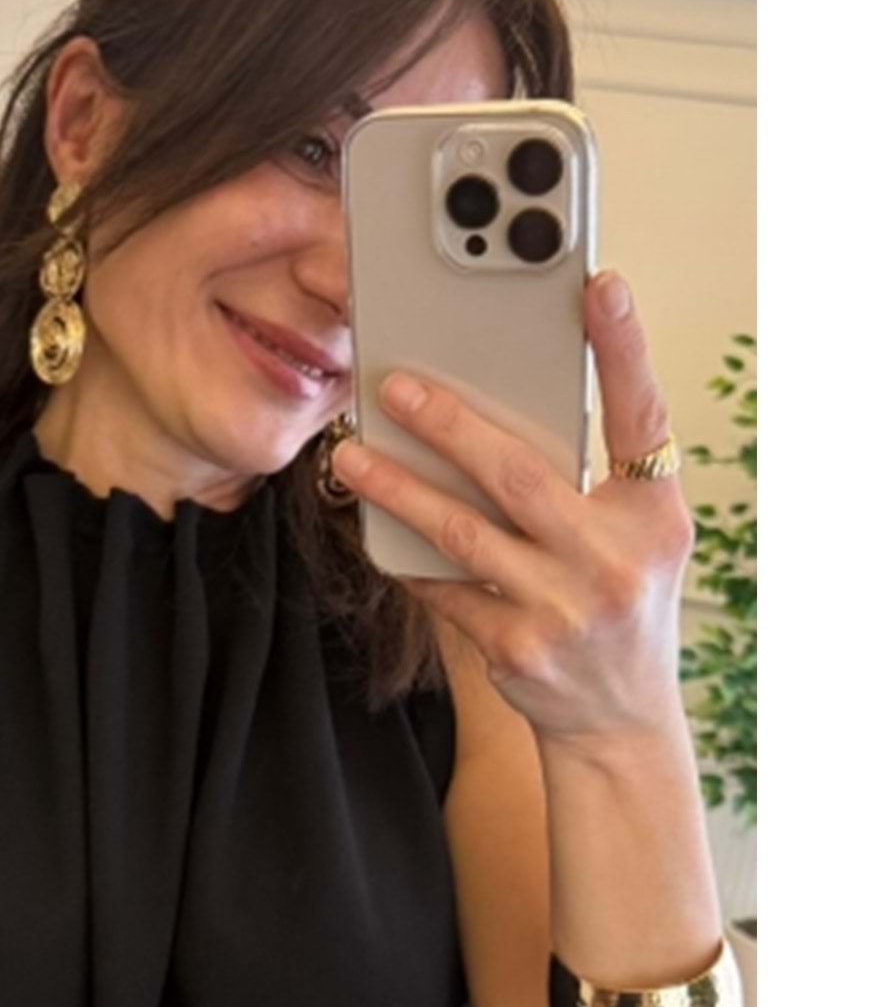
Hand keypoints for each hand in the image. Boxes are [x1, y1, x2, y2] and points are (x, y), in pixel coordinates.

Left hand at [328, 269, 696, 749]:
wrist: (619, 721)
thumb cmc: (623, 606)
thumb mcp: (639, 537)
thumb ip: (598, 475)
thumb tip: (510, 403)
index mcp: (654, 515)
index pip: (644, 416)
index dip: (624, 349)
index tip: (601, 285)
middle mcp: (615, 559)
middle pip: (522, 475)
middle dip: (451, 426)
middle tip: (395, 386)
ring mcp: (564, 607)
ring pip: (464, 532)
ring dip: (400, 489)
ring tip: (352, 455)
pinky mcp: (516, 647)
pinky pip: (445, 588)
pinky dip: (406, 555)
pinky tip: (370, 524)